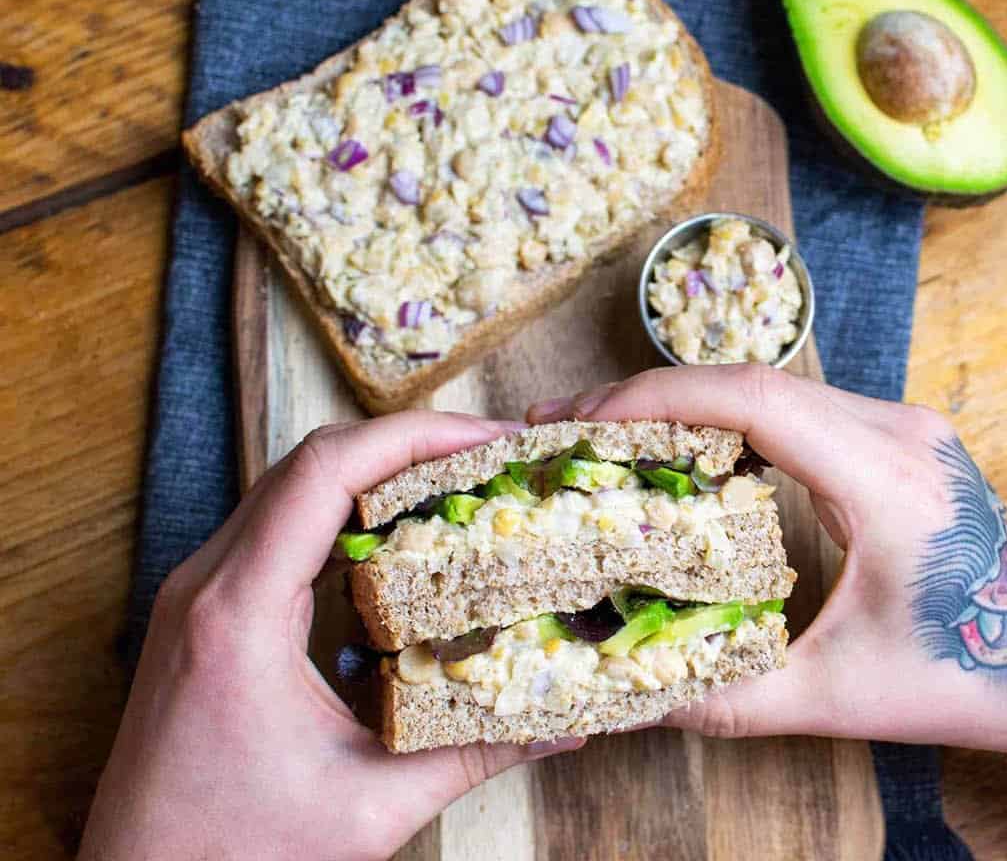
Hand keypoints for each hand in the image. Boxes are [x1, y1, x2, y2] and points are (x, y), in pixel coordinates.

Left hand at [80, 412, 583, 860]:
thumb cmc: (234, 856)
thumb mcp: (372, 804)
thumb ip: (476, 754)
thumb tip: (563, 721)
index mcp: (237, 614)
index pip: (326, 472)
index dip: (415, 437)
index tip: (489, 439)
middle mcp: (204, 585)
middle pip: (309, 462)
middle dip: (408, 442)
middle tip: (491, 454)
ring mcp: (194, 595)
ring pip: (289, 487)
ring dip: (373, 471)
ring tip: (456, 481)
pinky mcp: (200, 613)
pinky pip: (275, 527)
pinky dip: (341, 512)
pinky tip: (396, 536)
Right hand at [534, 368, 1006, 860]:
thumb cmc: (963, 680)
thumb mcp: (833, 700)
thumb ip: (723, 701)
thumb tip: (625, 700)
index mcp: (885, 478)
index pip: (754, 400)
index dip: (657, 398)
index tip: (583, 420)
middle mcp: (901, 432)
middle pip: (757, 382)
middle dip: (657, 397)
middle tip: (575, 429)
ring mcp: (909, 430)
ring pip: (780, 389)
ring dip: (696, 406)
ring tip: (619, 439)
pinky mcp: (907, 442)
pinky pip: (807, 409)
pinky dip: (739, 422)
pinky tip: (694, 455)